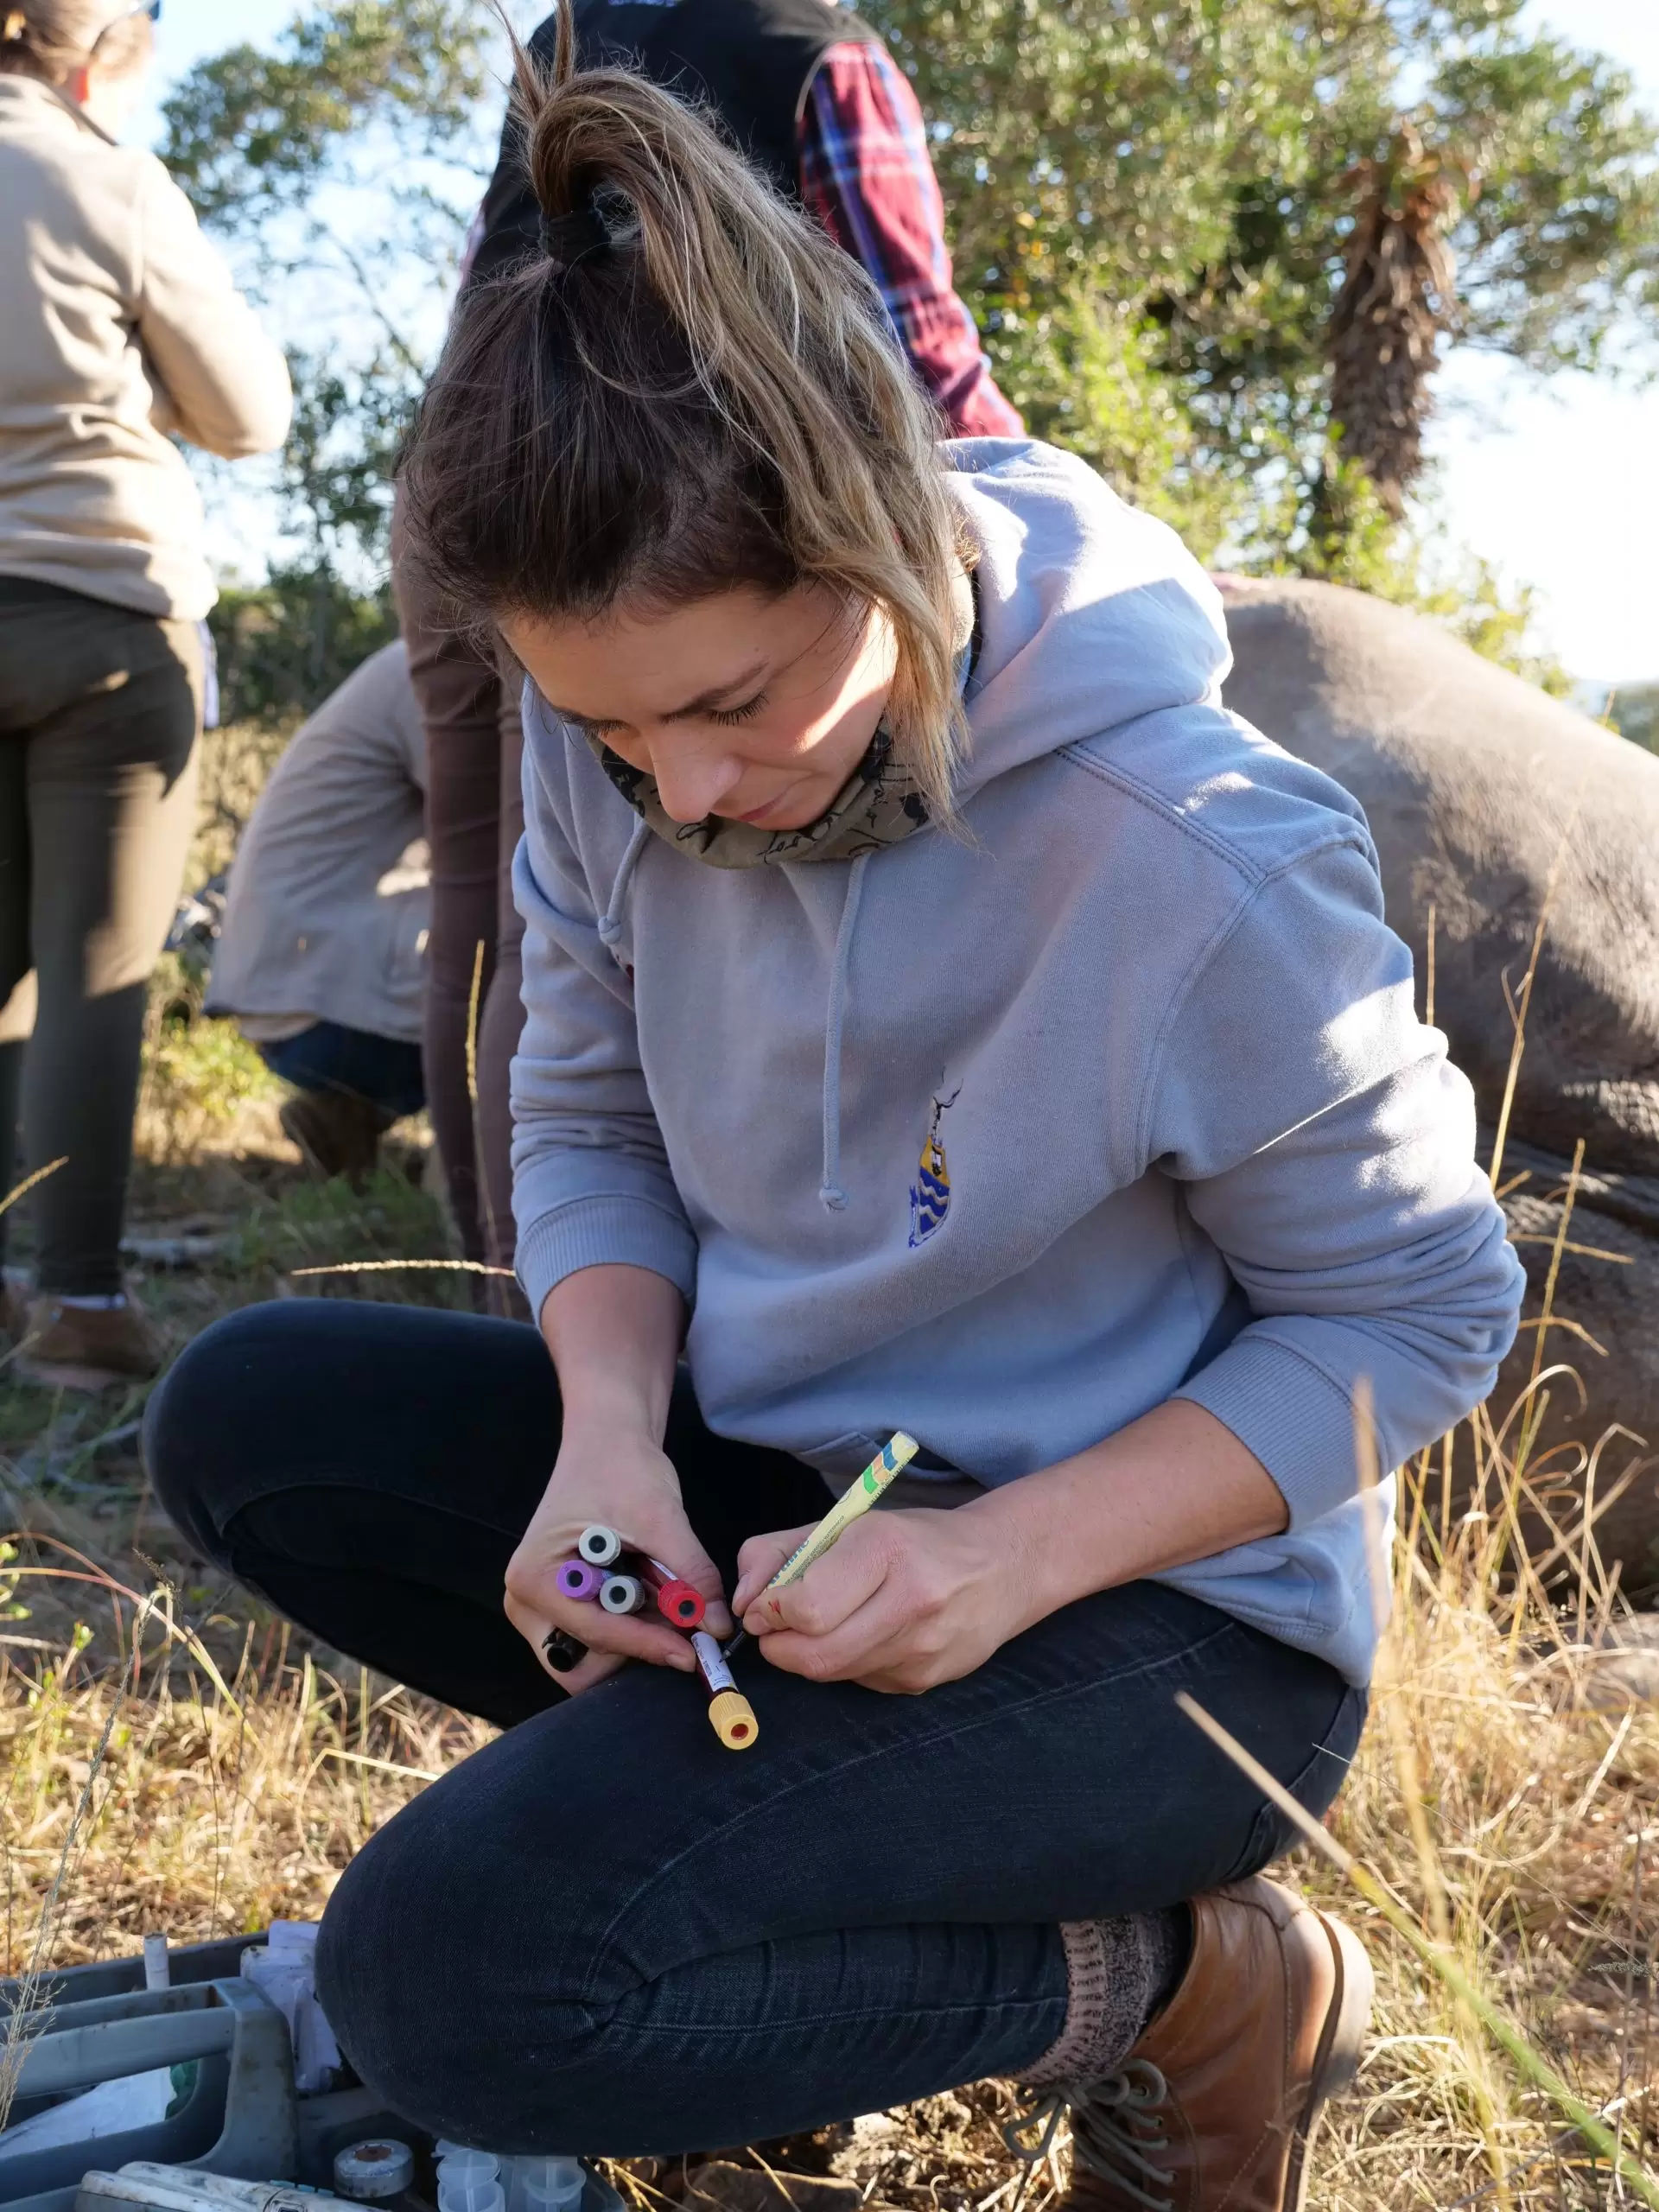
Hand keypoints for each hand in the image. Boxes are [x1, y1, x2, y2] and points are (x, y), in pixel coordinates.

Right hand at [504, 1421, 732, 1694]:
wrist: (609, 1436)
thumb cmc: (621, 1466)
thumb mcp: (661, 1518)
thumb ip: (690, 1574)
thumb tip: (717, 1627)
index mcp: (535, 1578)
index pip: (596, 1632)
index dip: (648, 1645)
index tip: (693, 1654)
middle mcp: (527, 1600)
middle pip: (583, 1662)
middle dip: (635, 1650)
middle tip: (684, 1634)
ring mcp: (544, 1605)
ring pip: (595, 1654)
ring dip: (639, 1638)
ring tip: (675, 1609)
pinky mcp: (567, 1603)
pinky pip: (601, 1635)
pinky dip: (636, 1626)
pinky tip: (661, 1600)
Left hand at [731, 1505, 1025, 1692]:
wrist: (1002, 1565)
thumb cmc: (913, 1539)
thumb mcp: (843, 1523)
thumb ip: (777, 1553)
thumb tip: (742, 1605)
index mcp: (886, 1549)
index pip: (807, 1607)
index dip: (771, 1612)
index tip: (766, 1604)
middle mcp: (910, 1601)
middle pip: (814, 1656)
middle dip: (780, 1646)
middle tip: (779, 1626)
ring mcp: (922, 1649)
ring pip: (833, 1675)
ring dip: (810, 1655)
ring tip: (824, 1624)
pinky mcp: (926, 1681)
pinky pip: (861, 1682)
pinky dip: (847, 1663)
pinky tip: (867, 1634)